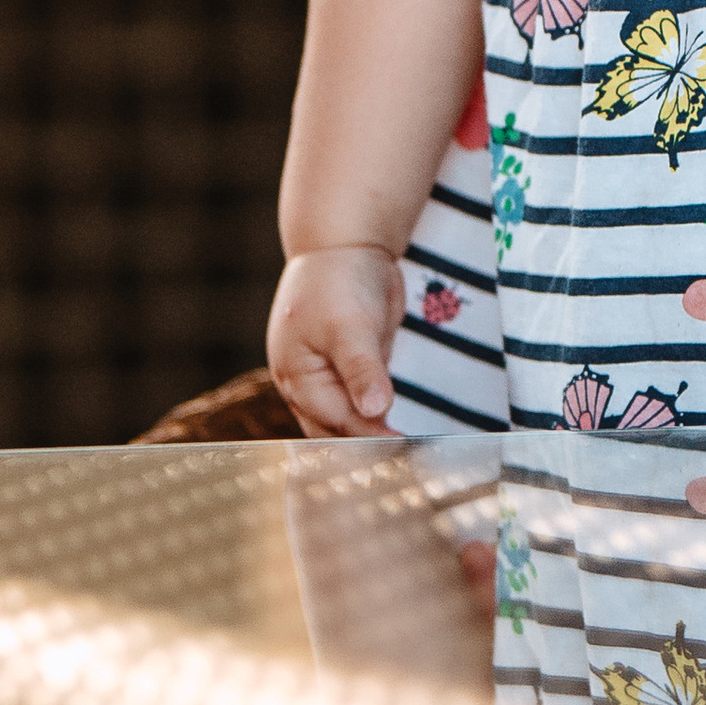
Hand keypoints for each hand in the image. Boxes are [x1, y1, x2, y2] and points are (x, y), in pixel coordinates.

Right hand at [269, 243, 405, 436]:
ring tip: (406, 454)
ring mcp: (326, 380)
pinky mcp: (349, 372)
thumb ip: (362, 369)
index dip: (370, 436)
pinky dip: (376, 418)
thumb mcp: (350, 325)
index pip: (336, 420)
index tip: (404, 446)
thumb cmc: (340, 281)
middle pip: (334, 432)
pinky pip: (361, 405)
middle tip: (408, 459)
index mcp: (296, 377)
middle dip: (368, 446)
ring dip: (371, 438)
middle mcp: (306, 386)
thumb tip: (375, 411)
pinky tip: (399, 431)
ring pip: (346, 424)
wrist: (348, 245)